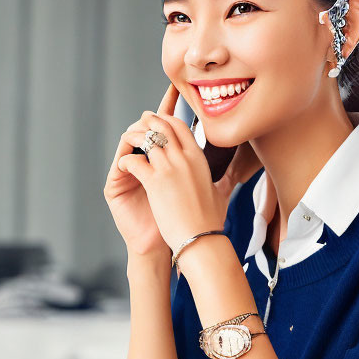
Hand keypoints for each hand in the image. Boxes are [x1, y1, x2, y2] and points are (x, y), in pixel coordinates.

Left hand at [116, 84, 241, 252]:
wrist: (202, 239)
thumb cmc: (210, 221)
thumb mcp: (221, 193)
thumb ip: (225, 180)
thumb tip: (235, 176)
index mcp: (198, 158)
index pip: (180, 126)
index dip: (166, 120)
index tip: (157, 121)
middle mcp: (184, 158)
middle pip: (162, 126)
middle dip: (148, 122)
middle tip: (138, 123)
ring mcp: (170, 168)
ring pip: (146, 138)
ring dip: (134, 137)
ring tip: (126, 139)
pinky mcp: (155, 182)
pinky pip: (135, 160)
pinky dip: (126, 160)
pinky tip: (123, 165)